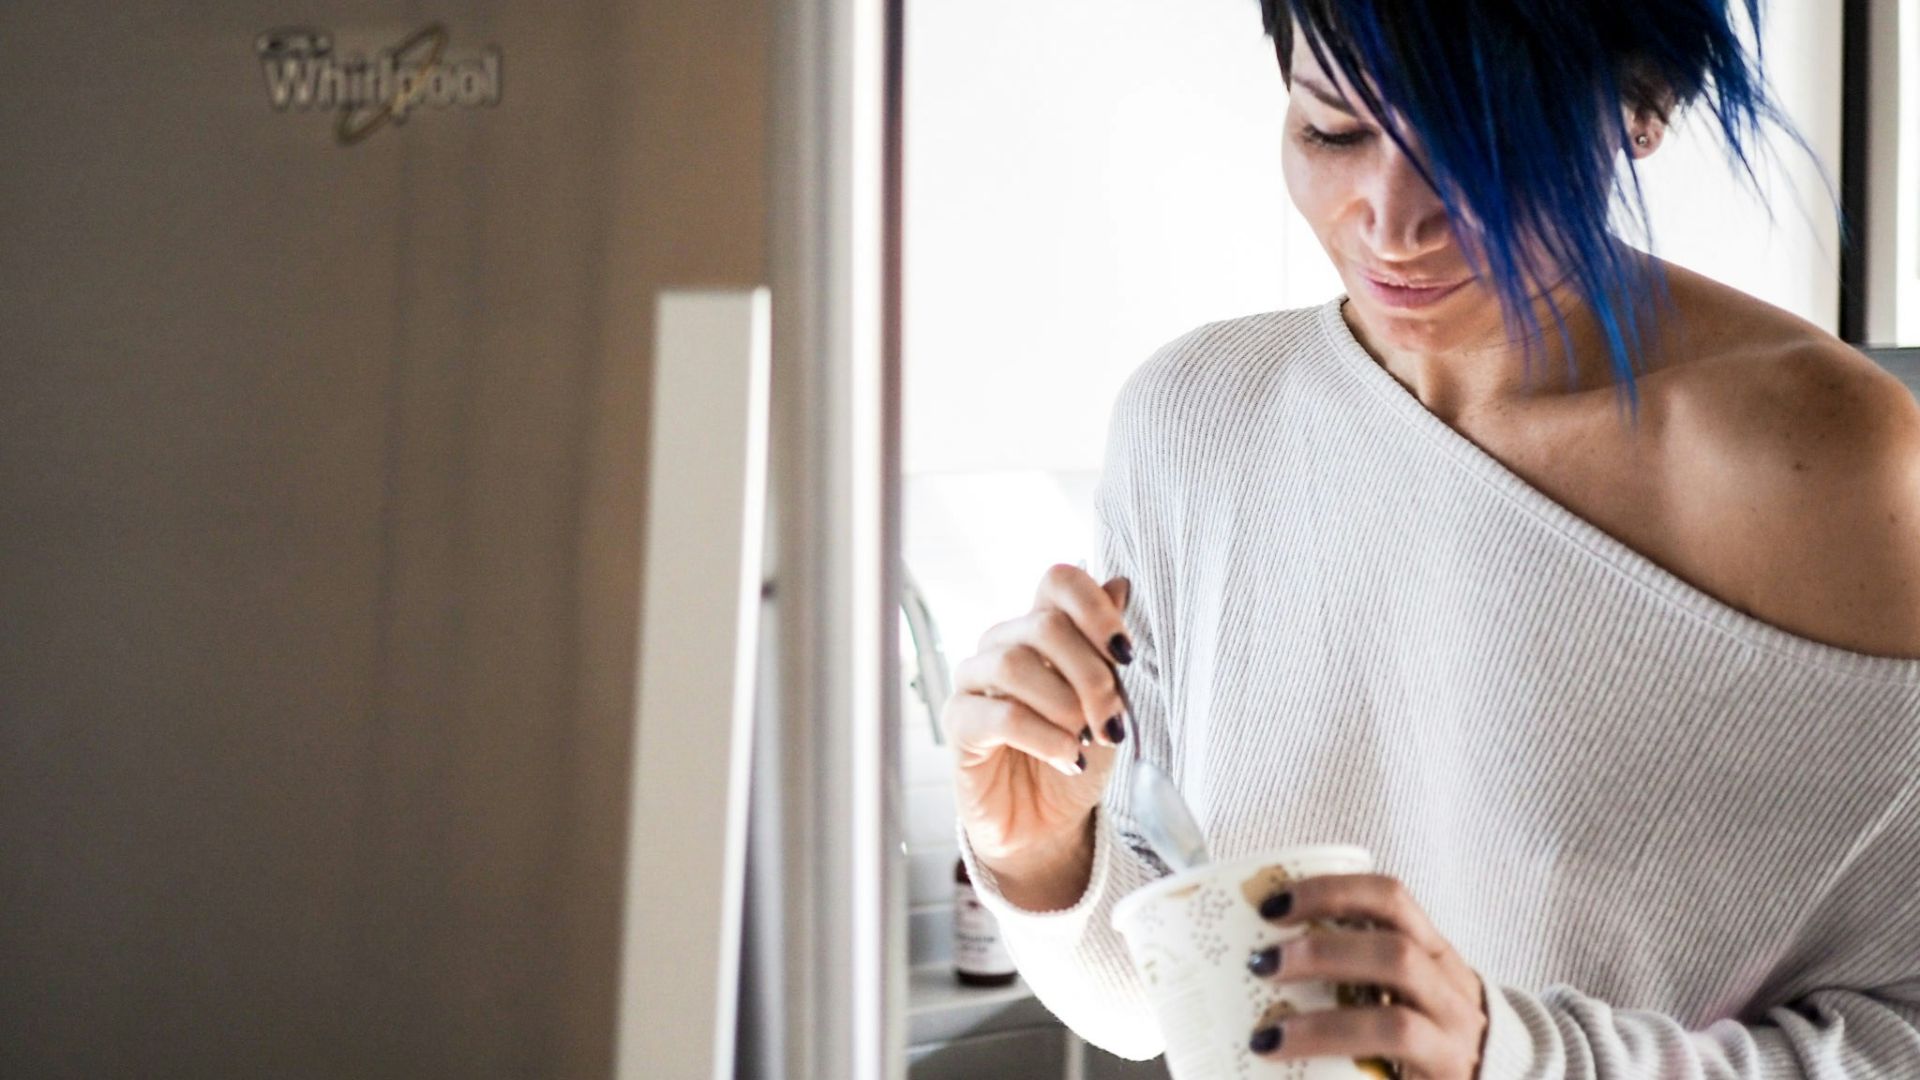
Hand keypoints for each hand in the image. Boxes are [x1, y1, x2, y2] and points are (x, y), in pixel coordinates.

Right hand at [944, 564, 1133, 887]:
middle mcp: (1002, 646)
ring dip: (1064, 705)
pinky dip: (1044, 737)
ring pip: (1014, 662)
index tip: (1126, 654)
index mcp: (1040, 630)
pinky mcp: (959, 725)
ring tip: (1086, 740)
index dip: (1094, 607)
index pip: (1057, 582)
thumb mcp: (1108, 704)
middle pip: (1044, 624)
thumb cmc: (1076, 757)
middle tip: (1113, 722)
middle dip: (1092, 675)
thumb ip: (1107, 649)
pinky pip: (999, 714)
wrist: (1048, 825)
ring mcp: (974, 682)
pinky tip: (1067, 759)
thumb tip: (1120, 584)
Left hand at [1245, 873, 1489, 1079]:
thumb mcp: (1400, 995)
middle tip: (1262, 963)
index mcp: (1434, 955)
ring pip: (1397, 1024)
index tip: (1272, 904)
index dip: (1331, 893)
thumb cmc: (1425, 1042)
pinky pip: (1396, 1063)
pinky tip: (1287, 1057)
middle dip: (1323, 954)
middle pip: (1396, 953)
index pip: (1391, 900)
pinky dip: (1336, 1056)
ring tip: (1268, 1033)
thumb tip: (1252, 962)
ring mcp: (1455, 1045)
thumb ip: (1351, 973)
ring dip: (1323, 1028)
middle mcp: (1453, 994)